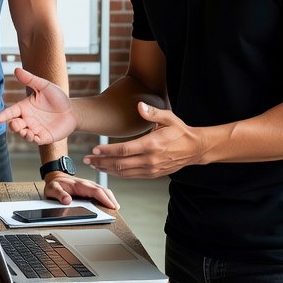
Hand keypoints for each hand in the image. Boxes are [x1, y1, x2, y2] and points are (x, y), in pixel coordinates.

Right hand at [0, 67, 76, 144]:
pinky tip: (32, 136)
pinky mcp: (43, 137)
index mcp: (25, 107)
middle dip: (13, 126)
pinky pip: (35, 140)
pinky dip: (31, 139)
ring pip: (23, 134)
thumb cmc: (57, 97)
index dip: (4, 115)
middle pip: (15, 125)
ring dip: (22, 134)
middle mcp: (27, 119)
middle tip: (15, 125)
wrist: (72, 110)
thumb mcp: (44, 86)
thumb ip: (30, 80)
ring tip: (25, 132)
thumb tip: (16, 69)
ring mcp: (35, 129)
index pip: (11, 112)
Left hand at [42, 171, 118, 208]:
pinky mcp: (90, 189)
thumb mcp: (52, 189)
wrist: (55, 177)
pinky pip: (101, 192)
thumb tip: (67, 200)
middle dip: (111, 200)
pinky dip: (107, 198)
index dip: (105, 199)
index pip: (96, 191)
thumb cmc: (55, 184)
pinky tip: (110, 205)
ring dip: (111, 199)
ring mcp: (89, 186)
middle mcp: (87, 184)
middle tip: (116, 211)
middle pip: (103, 190)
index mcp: (80, 185)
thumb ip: (59, 194)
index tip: (111, 206)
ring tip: (115, 210)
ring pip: (104, 191)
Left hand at [82, 102, 202, 178]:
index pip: (123, 150)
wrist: (195, 149)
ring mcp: (151, 169)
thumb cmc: (181, 131)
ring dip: (107, 170)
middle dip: (101, 162)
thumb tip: (139, 106)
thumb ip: (152, 113)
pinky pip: (131, 176)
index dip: (107, 151)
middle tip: (87, 160)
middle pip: (119, 164)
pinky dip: (118, 174)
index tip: (94, 150)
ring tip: (94, 165)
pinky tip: (109, 169)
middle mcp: (150, 159)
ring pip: (124, 173)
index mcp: (151, 145)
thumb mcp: (168, 118)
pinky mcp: (153, 174)